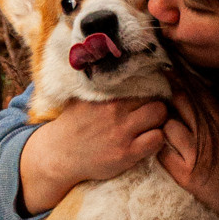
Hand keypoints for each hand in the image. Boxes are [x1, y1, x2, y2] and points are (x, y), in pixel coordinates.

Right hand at [19, 97, 169, 215]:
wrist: (58, 154)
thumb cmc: (74, 124)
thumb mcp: (84, 98)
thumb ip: (103, 85)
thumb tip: (116, 65)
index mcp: (107, 95)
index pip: (143, 83)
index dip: (152, 88)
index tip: (153, 93)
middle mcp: (115, 111)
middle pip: (156, 98)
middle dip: (159, 104)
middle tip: (154, 112)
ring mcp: (121, 133)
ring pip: (160, 116)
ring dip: (160, 121)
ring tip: (152, 125)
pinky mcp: (126, 154)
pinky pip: (156, 140)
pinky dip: (157, 140)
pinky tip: (148, 141)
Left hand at [159, 85, 218, 219]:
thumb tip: (213, 85)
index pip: (198, 91)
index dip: (180, 79)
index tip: (169, 71)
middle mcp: (210, 133)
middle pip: (180, 103)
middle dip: (171, 101)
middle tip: (167, 103)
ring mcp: (197, 154)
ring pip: (168, 127)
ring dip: (167, 128)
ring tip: (173, 135)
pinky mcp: (187, 176)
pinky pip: (163, 155)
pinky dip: (163, 152)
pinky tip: (171, 154)